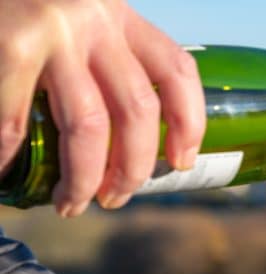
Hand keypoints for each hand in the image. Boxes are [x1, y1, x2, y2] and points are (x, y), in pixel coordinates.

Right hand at [0, 0, 205, 215]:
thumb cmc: (20, 1)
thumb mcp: (76, 12)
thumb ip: (101, 51)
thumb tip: (122, 132)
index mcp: (119, 13)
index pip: (177, 71)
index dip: (189, 124)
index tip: (180, 163)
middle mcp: (96, 19)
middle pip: (139, 111)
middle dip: (131, 169)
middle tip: (114, 199)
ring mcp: (54, 32)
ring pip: (90, 127)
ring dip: (83, 178)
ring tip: (71, 204)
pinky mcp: (13, 44)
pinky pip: (19, 120)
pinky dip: (10, 153)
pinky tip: (6, 169)